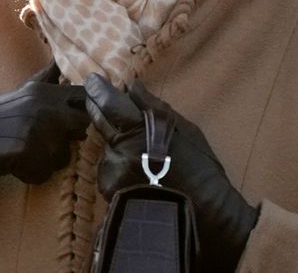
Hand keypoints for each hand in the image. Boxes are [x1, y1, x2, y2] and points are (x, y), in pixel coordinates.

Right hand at [0, 62, 90, 226]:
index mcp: (41, 89)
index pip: (86, 97)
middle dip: (68, 141)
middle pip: (82, 127)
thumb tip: (60, 64)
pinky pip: (45, 173)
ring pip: (64, 156)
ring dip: (46, 162)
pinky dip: (30, 175)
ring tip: (20, 155)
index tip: (64, 126)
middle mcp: (42, 102)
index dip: (82, 114)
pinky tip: (12, 166)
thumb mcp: (19, 95)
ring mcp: (36, 124)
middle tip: (39, 144)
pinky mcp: (26, 147)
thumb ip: (44, 83)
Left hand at [84, 74, 259, 271]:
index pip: (110, 103)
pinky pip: (109, 171)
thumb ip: (155, 109)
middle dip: (96, 107)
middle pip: (99, 120)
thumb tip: (132, 87)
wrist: (205, 217)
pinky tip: (138, 178)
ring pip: (107, 148)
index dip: (98, 89)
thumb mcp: (187, 132)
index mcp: (143, 130)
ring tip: (140, 158)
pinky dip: (118, 168)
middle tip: (95, 98)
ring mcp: (114, 171)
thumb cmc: (202, 172)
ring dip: (116, 145)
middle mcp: (123, 149)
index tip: (93, 80)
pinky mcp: (109, 190)